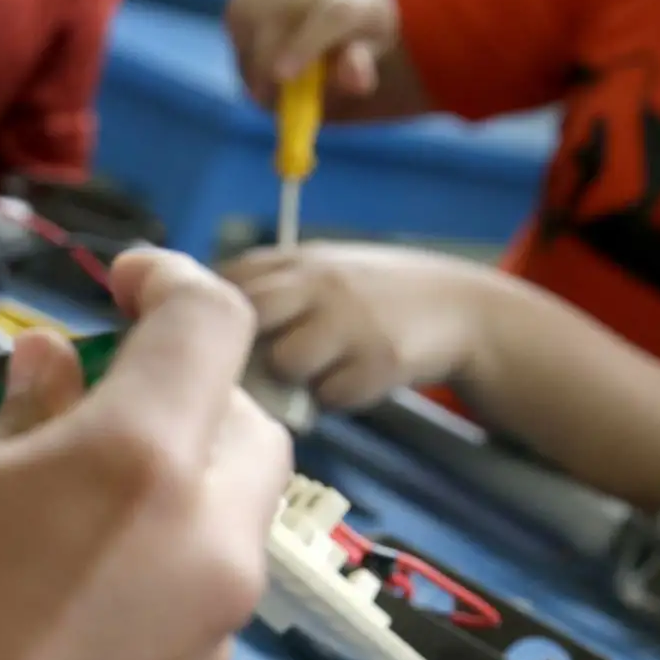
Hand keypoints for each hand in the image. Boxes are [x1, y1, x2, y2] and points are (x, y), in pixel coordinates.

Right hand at [0, 249, 291, 659]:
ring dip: (173, 472)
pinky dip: (158, 550)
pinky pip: (200, 588)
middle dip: (182, 385)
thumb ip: (3, 415)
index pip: (211, 325)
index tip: (119, 282)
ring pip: (234, 511)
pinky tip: (63, 583)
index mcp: (139, 461)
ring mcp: (213, 631)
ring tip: (63, 493)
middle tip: (84, 396)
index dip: (169, 280)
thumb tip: (54, 381)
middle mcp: (207, 541)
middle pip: (247, 421)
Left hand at [221, 242, 492, 409]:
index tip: (210, 337)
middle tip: (252, 370)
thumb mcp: (321, 272)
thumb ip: (267, 287)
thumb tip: (196, 318)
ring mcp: (351, 320)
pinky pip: (328, 395)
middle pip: (248, 315)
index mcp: (298, 259)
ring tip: (312, 376)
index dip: (211, 310)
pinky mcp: (379, 361)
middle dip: (241, 348)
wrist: (463, 309)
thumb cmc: (373, 296)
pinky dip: (332, 399)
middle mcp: (320, 282)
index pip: (228, 279)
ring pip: (284, 362)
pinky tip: (352, 383)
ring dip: (290, 380)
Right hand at [226, 0, 398, 105]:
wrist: (341, 3)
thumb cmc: (352, 43)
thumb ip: (357, 71)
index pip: (336, 11)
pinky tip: (253, 57)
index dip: (306, 44)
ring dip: (252, 48)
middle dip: (270, 50)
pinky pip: (240, 7)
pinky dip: (241, 39)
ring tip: (261, 80)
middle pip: (291, 4)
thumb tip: (354, 81)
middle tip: (262, 91)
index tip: (282, 77)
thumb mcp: (365, 63)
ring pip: (258, 5)